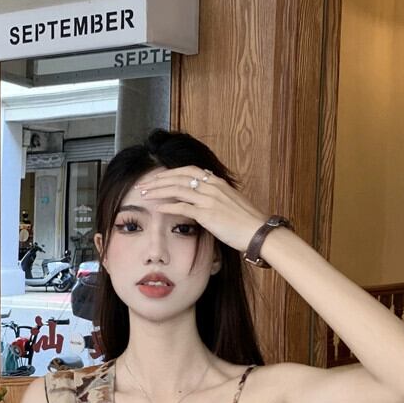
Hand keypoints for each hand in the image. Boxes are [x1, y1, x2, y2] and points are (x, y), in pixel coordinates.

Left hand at [134, 165, 269, 253]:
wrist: (258, 232)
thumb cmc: (247, 221)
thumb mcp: (232, 201)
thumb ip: (218, 194)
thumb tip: (207, 191)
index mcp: (218, 182)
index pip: (189, 170)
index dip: (171, 172)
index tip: (158, 177)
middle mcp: (212, 186)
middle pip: (179, 176)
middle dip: (159, 180)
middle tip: (144, 185)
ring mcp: (209, 199)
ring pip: (177, 189)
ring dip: (158, 191)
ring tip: (145, 195)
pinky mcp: (207, 214)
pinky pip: (182, 207)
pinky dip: (167, 206)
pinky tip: (157, 208)